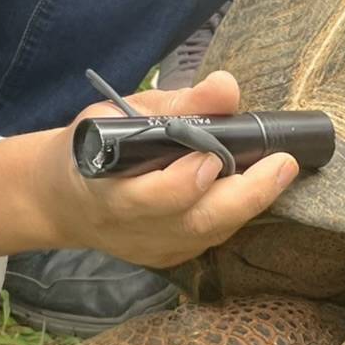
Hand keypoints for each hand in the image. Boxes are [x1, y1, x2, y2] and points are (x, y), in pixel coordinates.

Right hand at [0, 72, 298, 264]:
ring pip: (211, 233)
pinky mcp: (167, 258)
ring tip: (277, 170)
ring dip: (248, 203)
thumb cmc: (94, 145)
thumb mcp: (121, 113)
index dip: (184, 183)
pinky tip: (250, 187)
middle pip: (198, 223)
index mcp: (108, 190)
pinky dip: (233, 213)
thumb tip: (226, 86)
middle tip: (283, 164)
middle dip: (245, 196)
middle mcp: (132, 229)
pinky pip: (210, 238)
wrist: (61, 198)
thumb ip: (178, 103)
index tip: (212, 157)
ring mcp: (152, 250)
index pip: (153, 198)